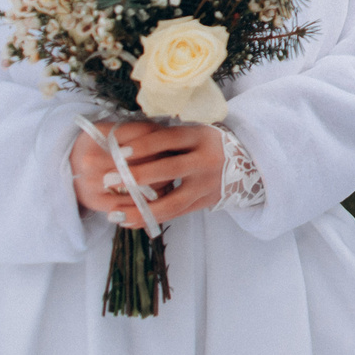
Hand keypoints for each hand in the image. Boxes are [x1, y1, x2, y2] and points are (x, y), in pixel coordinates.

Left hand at [69, 119, 226, 226]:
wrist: (247, 160)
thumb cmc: (206, 143)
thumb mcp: (193, 132)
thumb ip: (166, 139)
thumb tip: (123, 143)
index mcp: (200, 136)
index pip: (169, 139)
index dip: (143, 145)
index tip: (118, 151)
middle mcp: (206, 160)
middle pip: (169, 169)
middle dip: (136, 175)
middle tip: (107, 179)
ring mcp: (207, 185)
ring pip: (172, 201)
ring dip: (140, 209)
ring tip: (113, 214)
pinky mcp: (205, 203)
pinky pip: (175, 215)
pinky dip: (150, 219)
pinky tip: (129, 222)